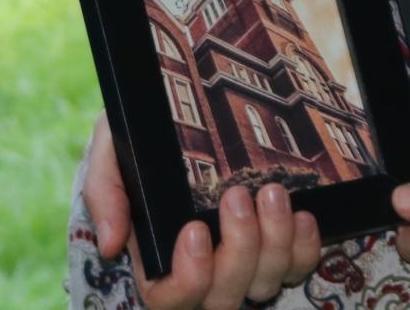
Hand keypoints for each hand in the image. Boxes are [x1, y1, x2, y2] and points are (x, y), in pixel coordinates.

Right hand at [83, 118, 321, 306]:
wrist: (177, 117)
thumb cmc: (138, 141)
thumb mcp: (111, 152)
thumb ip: (106, 193)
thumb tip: (112, 244)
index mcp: (155, 259)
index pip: (168, 299)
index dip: (189, 277)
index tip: (195, 229)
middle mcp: (202, 273)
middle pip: (223, 297)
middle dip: (238, 249)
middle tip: (236, 196)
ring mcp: (242, 266)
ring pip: (263, 284)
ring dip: (273, 243)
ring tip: (271, 193)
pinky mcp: (277, 251)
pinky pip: (297, 268)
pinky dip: (304, 246)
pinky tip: (301, 213)